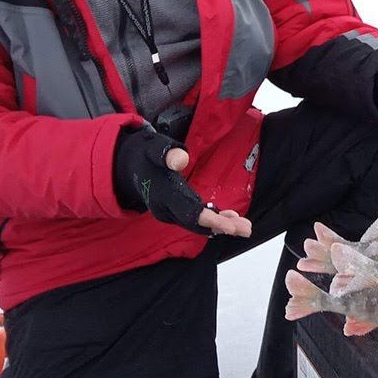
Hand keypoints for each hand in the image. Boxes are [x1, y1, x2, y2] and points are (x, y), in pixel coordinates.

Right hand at [113, 128, 252, 236]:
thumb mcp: (154, 149)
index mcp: (163, 195)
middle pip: (196, 223)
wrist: (131, 166)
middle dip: (221, 227)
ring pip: (198, 224)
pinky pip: (196, 220)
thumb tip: (180, 159)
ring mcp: (170, 214)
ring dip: (222, 227)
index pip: (188, 212)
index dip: (210, 220)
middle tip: (246, 229)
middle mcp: (166, 210)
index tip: (230, 226)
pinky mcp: (176, 212)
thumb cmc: (147, 155)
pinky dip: (214, 221)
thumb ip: (167, 153)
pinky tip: (232, 219)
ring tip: (245, 227)